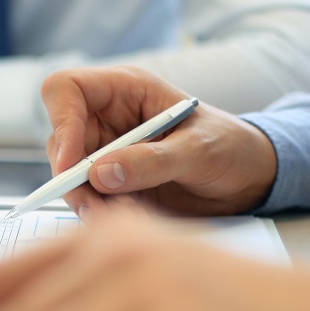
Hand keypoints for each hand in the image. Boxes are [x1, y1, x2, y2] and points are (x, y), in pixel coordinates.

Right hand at [41, 67, 277, 217]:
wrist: (249, 180)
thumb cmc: (231, 148)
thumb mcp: (200, 151)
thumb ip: (152, 161)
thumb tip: (100, 174)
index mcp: (126, 90)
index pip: (66, 89)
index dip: (61, 122)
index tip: (73, 164)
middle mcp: (107, 118)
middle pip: (61, 140)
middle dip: (71, 176)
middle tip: (92, 206)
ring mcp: (106, 152)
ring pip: (68, 174)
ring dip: (85, 199)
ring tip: (121, 217)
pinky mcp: (112, 184)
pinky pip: (87, 198)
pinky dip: (99, 213)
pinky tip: (127, 220)